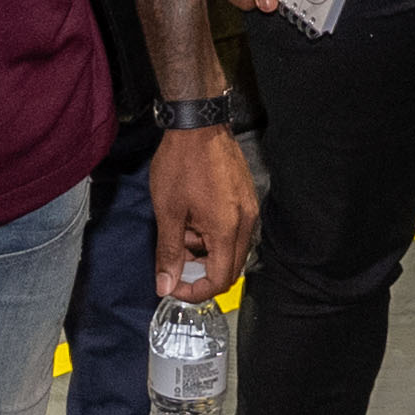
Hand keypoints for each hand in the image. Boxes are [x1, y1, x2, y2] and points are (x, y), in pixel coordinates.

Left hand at [149, 125, 259, 299]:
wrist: (199, 123)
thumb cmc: (181, 164)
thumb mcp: (168, 211)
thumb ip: (169, 252)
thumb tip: (165, 286)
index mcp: (227, 230)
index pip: (220, 280)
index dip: (195, 291)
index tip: (173, 284)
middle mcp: (246, 223)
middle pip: (230, 268)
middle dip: (201, 273)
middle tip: (174, 262)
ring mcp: (249, 209)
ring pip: (231, 249)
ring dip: (206, 253)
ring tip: (180, 233)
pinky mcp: (246, 198)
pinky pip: (234, 230)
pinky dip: (213, 236)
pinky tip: (193, 219)